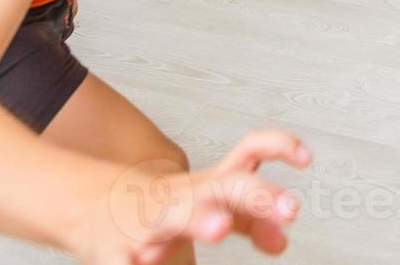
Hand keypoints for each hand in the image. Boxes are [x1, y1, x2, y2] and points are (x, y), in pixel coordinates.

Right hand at [79, 130, 311, 262]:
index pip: (248, 152)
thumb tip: (283, 240)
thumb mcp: (209, 206)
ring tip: (219, 226)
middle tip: (291, 208)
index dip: (279, 146)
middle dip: (257, 195)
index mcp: (208, 185)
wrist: (91, 206)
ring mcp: (148, 223)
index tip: (307, 158)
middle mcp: (183, 197)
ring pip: (174, 217)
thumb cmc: (165, 208)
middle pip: (225, 186)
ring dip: (199, 219)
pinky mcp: (114, 253)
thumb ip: (250, 221)